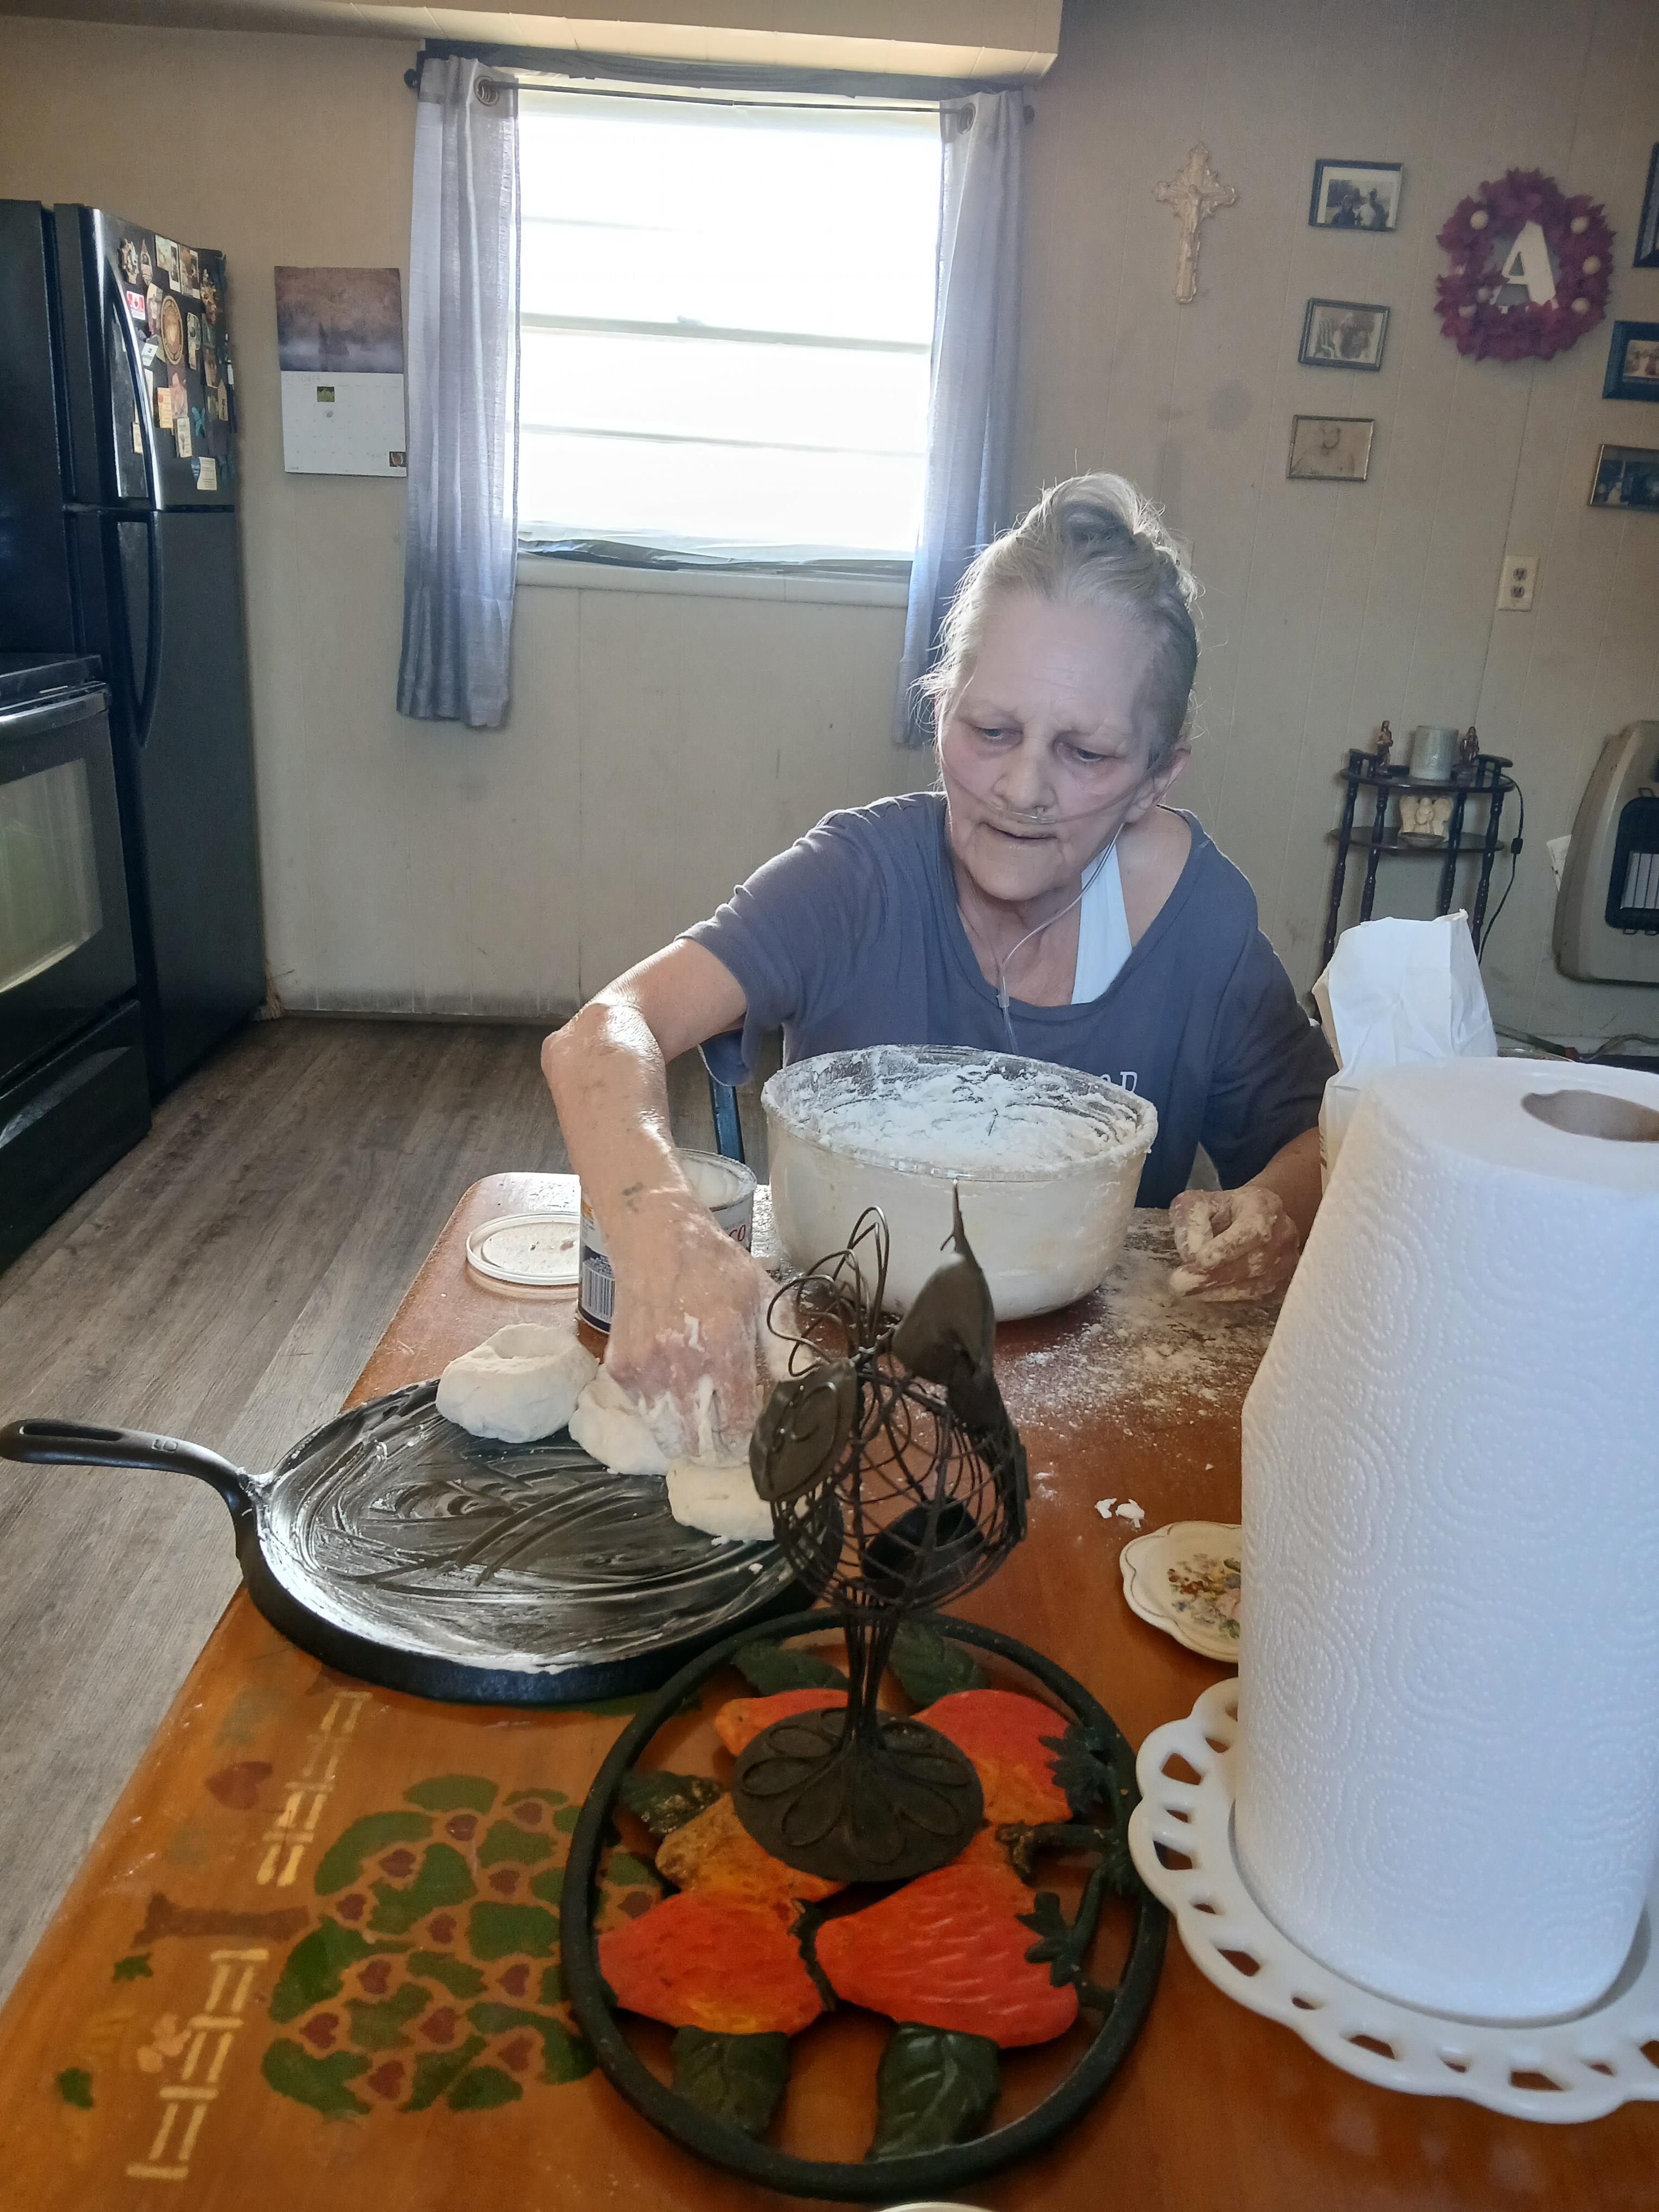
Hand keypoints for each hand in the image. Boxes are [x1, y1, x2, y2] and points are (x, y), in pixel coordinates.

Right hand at [604, 1196, 775, 1460]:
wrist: (654, 1238)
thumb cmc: (715, 1268)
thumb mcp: (762, 1296)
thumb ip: (784, 1347)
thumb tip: (813, 1387)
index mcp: (722, 1344)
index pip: (736, 1423)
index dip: (749, 1440)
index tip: (756, 1440)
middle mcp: (680, 1362)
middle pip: (699, 1443)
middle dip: (719, 1453)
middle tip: (731, 1448)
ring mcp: (644, 1368)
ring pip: (668, 1436)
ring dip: (688, 1442)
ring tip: (704, 1434)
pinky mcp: (621, 1369)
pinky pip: (644, 1413)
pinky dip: (662, 1416)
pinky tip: (678, 1400)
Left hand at [1168, 1185, 1300, 1301]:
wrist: (1252, 1219)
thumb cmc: (1222, 1211)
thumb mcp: (1198, 1203)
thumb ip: (1191, 1220)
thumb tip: (1190, 1253)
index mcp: (1264, 1206)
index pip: (1252, 1229)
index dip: (1228, 1247)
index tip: (1199, 1260)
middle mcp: (1283, 1234)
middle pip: (1254, 1262)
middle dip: (1215, 1276)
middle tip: (1179, 1284)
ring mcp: (1287, 1261)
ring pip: (1256, 1285)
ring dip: (1218, 1291)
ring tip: (1187, 1291)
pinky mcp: (1284, 1284)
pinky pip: (1257, 1298)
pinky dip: (1229, 1299)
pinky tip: (1205, 1295)